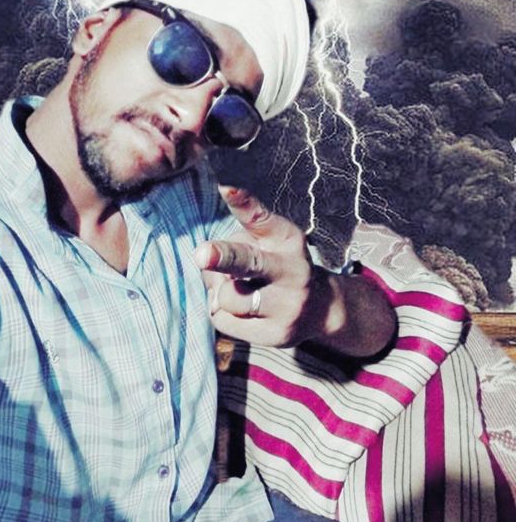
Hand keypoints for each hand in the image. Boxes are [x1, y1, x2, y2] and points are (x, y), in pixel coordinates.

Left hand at [193, 186, 343, 347]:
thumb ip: (235, 246)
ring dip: (221, 291)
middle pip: (249, 263)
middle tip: (201, 254)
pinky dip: (224, 313)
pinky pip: (224, 321)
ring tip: (241, 288)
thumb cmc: (276, 266)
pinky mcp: (275, 334)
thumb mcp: (266, 243)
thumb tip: (209, 276)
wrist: (319, 309)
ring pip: (227, 297)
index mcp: (286, 239)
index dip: (242, 203)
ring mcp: (286, 306)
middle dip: (224, 257)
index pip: (260, 218)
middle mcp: (291, 271)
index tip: (226, 187)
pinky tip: (246, 310)